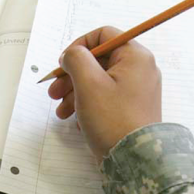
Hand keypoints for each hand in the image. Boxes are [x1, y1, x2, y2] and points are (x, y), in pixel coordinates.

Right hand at [47, 26, 161, 162]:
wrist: (134, 159)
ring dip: (75, 93)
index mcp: (135, 56)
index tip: (63, 64)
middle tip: (53, 92)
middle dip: (71, 75)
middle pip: (98, 61)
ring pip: (99, 81)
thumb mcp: (88, 83)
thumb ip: (76, 59)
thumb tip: (71, 54)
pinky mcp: (131, 109)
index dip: (78, 46)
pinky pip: (105, 98)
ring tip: (61, 111)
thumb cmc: (112, 119)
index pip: (103, 35)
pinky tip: (77, 121)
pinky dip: (88, 105)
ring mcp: (137, 90)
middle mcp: (140, 69)